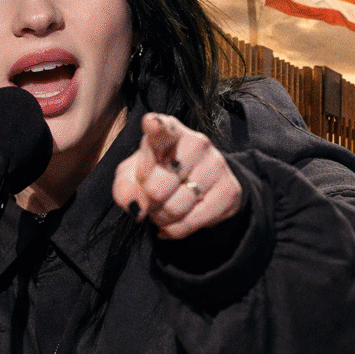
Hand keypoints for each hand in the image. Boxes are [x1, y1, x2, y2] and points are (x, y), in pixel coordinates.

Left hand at [113, 113, 242, 239]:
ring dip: (162, 218)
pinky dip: (177, 229)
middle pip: (157, 187)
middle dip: (149, 202)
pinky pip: (192, 222)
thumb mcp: (132, 177)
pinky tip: (178, 219)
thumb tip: (138, 208)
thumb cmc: (158, 174)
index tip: (151, 123)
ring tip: (166, 208)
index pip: (162, 130)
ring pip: (175, 208)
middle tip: (153, 198)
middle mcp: (196, 143)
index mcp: (168, 132)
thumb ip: (125, 189)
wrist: (199, 183)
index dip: (156, 128)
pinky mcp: (229, 189)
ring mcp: (216, 165)